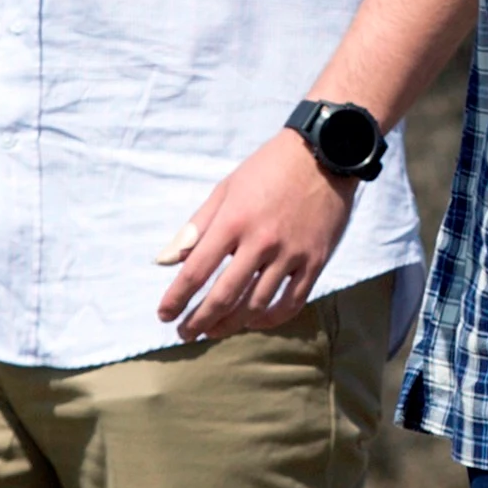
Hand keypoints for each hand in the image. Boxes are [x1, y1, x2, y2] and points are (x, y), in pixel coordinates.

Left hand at [154, 129, 356, 340]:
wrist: (324, 154)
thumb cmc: (268, 169)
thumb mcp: (226, 189)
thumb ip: (196, 227)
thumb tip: (166, 261)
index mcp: (233, 221)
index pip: (196, 271)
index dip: (176, 298)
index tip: (164, 315)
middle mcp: (260, 241)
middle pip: (224, 296)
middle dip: (199, 321)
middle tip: (186, 333)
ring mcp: (291, 254)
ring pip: (256, 305)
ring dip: (231, 325)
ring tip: (215, 331)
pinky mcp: (315, 261)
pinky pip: (292, 302)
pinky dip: (271, 319)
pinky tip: (255, 321)